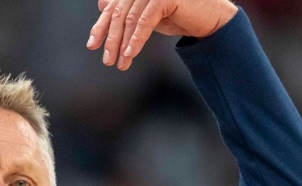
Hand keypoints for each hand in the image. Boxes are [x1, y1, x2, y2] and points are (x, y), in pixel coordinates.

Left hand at [86, 0, 237, 70]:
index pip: (113, 7)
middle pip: (119, 14)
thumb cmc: (178, 14)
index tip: (92, 45)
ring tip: (119, 63)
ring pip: (130, 19)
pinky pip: (144, 21)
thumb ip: (126, 9)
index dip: (101, 26)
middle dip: (111, 39)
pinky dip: (135, 39)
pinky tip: (130, 54)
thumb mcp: (146, 14)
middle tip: (107, 60)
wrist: (208, 18)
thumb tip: (102, 5)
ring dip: (123, 44)